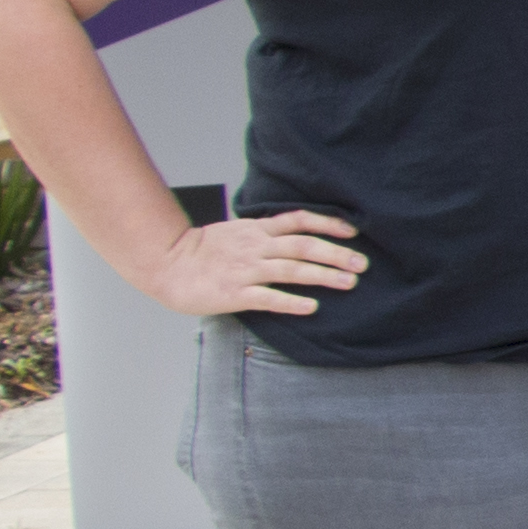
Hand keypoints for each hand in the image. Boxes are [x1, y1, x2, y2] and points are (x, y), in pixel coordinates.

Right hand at [143, 210, 364, 317]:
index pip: (299, 221)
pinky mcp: (234, 293)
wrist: (165, 263)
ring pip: (291, 270)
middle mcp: (255, 247)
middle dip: (335, 254)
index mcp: (257, 230)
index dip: (328, 224)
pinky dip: (291, 302)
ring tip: (348, 282)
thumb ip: (265, 232)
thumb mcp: (237, 230)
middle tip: (362, 264)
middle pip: (303, 246)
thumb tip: (297, 232)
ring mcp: (245, 270)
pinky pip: (267, 298)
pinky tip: (312, 307)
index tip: (353, 232)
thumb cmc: (203, 250)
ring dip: (323, 276)